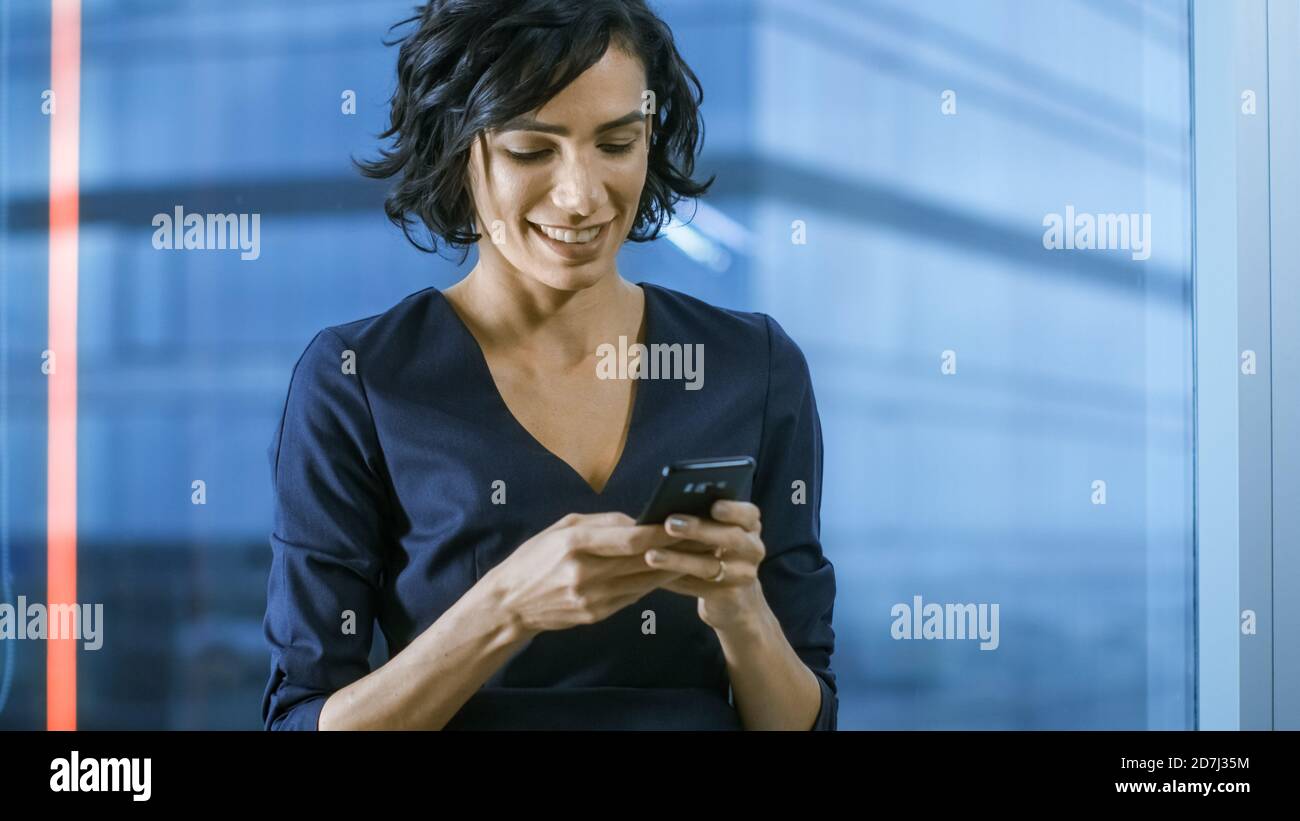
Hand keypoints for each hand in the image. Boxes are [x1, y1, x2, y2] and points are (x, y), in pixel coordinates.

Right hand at [484, 512, 683, 634]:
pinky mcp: (596, 614)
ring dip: (674, 567)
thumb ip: (601, 523)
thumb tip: (639, 520)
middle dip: (677, 548)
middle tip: (706, 537)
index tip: (686, 521)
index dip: (661, 531)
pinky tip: (672, 572)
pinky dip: (654, 583)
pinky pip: (634, 596)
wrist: (509, 604)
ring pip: (645, 581)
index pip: (629, 538)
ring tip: (699, 554)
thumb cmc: (534, 558)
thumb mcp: (561, 528)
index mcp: (574, 544)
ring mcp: (592, 598)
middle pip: (643, 560)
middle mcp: (585, 573)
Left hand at [642, 500, 766, 630]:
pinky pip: (699, 587)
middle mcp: (753, 549)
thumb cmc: (717, 555)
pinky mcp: (729, 596)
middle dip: (699, 529)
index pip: (749, 514)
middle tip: (670, 523)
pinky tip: (653, 574)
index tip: (713, 505)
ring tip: (651, 555)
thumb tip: (662, 507)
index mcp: (750, 527)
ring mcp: (744, 575)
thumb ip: (701, 519)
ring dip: (678, 560)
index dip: (732, 509)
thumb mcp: (717, 535)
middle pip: (731, 537)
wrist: (735, 599)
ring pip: (710, 566)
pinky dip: (675, 580)